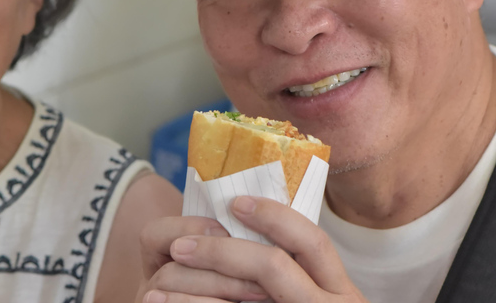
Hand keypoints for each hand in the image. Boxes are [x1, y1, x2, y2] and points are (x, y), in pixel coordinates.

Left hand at [139, 197, 367, 302]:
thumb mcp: (314, 298)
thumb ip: (294, 273)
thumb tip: (239, 226)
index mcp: (342, 291)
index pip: (312, 241)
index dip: (275, 217)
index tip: (237, 203)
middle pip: (273, 266)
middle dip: (220, 252)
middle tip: (180, 247)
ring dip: (192, 295)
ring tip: (153, 294)